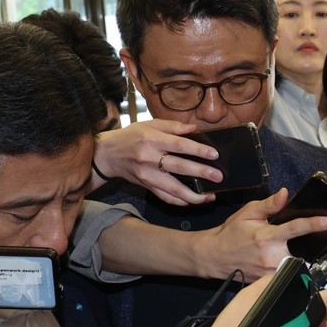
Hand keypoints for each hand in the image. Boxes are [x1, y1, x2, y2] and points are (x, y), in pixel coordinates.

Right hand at [93, 120, 218, 204]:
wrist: (107, 155)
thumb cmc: (131, 136)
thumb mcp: (149, 125)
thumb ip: (173, 126)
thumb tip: (194, 128)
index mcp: (152, 140)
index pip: (179, 145)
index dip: (198, 150)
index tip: (214, 154)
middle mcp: (149, 158)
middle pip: (179, 168)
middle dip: (201, 173)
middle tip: (218, 177)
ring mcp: (147, 175)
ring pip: (172, 189)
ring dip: (193, 195)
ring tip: (210, 196)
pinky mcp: (146, 186)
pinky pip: (165, 197)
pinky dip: (180, 202)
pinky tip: (194, 201)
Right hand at [190, 188, 326, 280]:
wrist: (213, 256)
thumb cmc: (231, 234)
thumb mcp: (248, 213)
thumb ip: (269, 205)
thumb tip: (285, 193)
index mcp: (267, 237)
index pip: (294, 228)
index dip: (313, 224)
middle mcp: (270, 257)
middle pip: (304, 258)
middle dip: (324, 258)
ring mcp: (269, 274)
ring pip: (299, 273)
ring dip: (318, 270)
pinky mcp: (268, 284)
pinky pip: (290, 281)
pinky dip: (304, 279)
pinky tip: (317, 276)